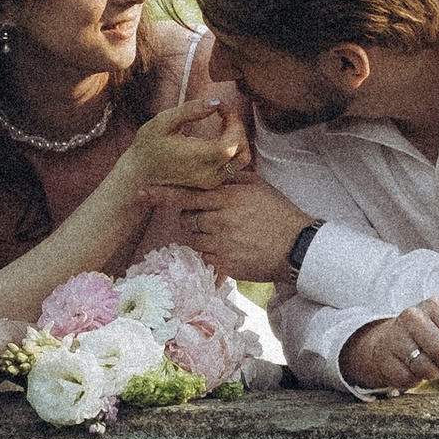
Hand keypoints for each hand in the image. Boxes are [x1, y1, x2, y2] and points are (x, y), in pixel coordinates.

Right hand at [112, 96, 252, 198]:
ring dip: (238, 138)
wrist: (138, 175)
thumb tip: (216, 102)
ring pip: (242, 160)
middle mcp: (208, 174)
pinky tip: (218, 135)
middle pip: (242, 150)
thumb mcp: (163, 122)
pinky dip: (233, 148)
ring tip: (222, 123)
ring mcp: (210, 182)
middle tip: (222, 111)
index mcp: (197, 159)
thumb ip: (190, 110)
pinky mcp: (210, 183)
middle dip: (237, 127)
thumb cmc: (147, 146)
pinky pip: (234, 166)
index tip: (222, 107)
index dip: (233, 121)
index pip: (232, 142)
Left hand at [173, 174, 309, 278]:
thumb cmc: (278, 213)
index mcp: (228, 199)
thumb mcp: (258, 186)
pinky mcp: (225, 265)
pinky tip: (228, 246)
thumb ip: (231, 179)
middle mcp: (222, 221)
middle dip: (192, 216)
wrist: (297, 247)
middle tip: (210, 215)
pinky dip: (210, 250)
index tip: (142, 192)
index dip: (162, 194)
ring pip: (193, 238)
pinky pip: (204, 256)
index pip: (187, 196)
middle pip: (187, 219)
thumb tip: (210, 173)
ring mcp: (222, 245)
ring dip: (201, 234)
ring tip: (223, 231)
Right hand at [342, 298, 438, 392]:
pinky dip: (414, 380)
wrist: (392, 343)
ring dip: (432, 373)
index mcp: (436, 306)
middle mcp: (412, 315)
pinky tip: (410, 368)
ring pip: (425, 368)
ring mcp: (394, 335)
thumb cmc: (436, 337)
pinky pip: (408, 380)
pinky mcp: (383, 357)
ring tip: (427, 363)